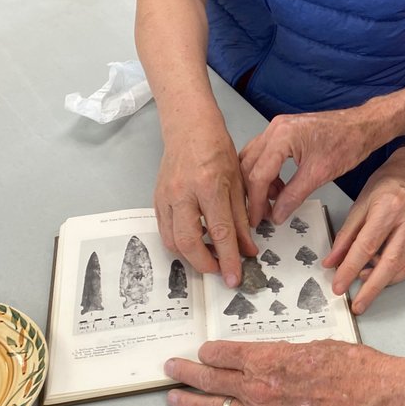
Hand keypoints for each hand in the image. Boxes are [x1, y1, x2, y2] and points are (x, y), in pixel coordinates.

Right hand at [154, 125, 257, 286]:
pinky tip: (195, 243)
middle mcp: (183, 193)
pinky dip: (179, 243)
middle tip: (220, 271)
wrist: (189, 127)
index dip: (228, 259)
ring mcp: (165, 196)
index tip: (234, 277)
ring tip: (210, 258)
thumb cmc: (217, 149)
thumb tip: (247, 249)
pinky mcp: (156, 199)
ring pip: (172, 241)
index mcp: (209, 185)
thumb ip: (241, 218)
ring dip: (191, 257)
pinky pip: (164, 230)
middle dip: (205, 264)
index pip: (220, 232)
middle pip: (188, 242)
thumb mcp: (238, 182)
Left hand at [164, 339, 404, 405]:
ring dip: (191, 402)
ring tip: (174, 398)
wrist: (376, 400)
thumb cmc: (353, 367)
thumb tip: (269, 358)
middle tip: (171, 369)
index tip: (201, 351)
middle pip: (211, 380)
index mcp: (268, 358)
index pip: (224, 353)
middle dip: (186, 373)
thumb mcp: (314, 346)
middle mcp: (258, 387)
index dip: (208, 352)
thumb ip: (284, 354)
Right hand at [239, 107, 382, 226]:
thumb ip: (294, 195)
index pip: (258, 174)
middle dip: (254, 193)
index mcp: (281, 136)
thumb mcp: (319, 174)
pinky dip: (267, 173)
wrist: (363, 126)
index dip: (256, 201)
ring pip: (254, 160)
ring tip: (274, 201)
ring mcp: (278, 128)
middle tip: (262, 214)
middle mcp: (275, 128)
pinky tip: (279, 187)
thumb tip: (277, 214)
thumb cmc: (348, 142)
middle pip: (249, 166)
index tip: (257, 219)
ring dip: (259, 183)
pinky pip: (265, 154)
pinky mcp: (284, 132)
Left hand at [325, 153, 404, 314]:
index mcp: (387, 208)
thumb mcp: (360, 202)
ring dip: (384, 282)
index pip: (366, 246)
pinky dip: (398, 274)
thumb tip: (332, 260)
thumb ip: (346, 234)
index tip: (338, 285)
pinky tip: (383, 273)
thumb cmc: (387, 182)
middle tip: (357, 304)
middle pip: (389, 263)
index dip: (349, 269)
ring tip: (366, 286)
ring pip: (404, 267)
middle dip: (371, 288)